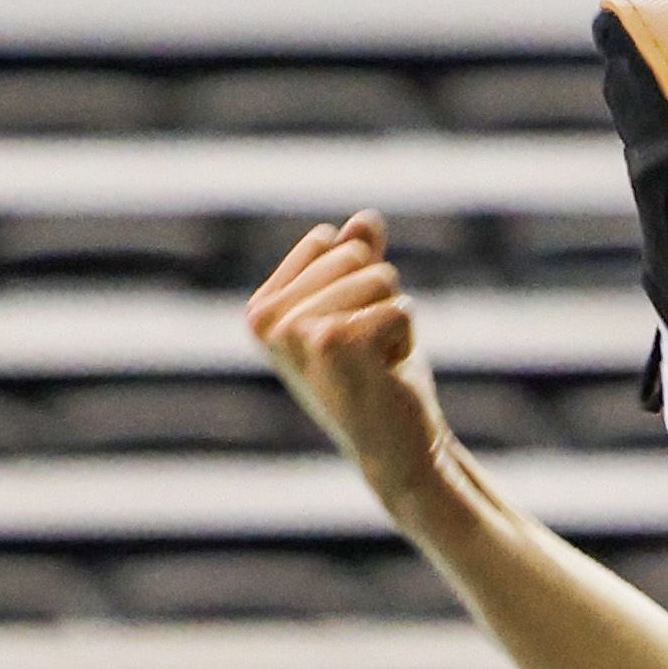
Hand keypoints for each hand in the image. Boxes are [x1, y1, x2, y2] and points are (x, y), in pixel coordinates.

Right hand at [245, 216, 470, 527]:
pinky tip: (386, 374)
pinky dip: (406, 339)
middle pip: (354, 254)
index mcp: (261, 308)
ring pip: (379, 277)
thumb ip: (357, 261)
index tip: (351, 334)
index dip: (358, 283)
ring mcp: (297, 331)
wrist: (395, 449)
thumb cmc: (378, 380)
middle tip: (367, 353)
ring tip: (375, 363)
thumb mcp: (363, 310)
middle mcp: (267, 318)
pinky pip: (398, 307)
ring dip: (393, 320)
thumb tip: (366, 218)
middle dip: (379, 301)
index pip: (328, 241)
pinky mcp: (336, 343)